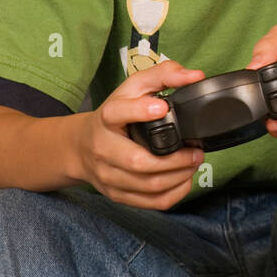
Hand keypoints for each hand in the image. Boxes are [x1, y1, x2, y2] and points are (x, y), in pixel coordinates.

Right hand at [76, 60, 205, 209]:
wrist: (81, 147)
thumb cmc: (115, 116)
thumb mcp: (134, 87)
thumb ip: (164, 74)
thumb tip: (195, 76)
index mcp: (106, 118)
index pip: (117, 113)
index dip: (139, 111)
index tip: (161, 108)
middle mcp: (104, 149)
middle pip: (139, 162)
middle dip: (176, 159)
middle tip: (196, 151)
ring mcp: (108, 176)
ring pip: (149, 186)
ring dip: (180, 176)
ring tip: (194, 163)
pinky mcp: (117, 195)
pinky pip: (151, 202)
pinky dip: (175, 193)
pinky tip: (184, 179)